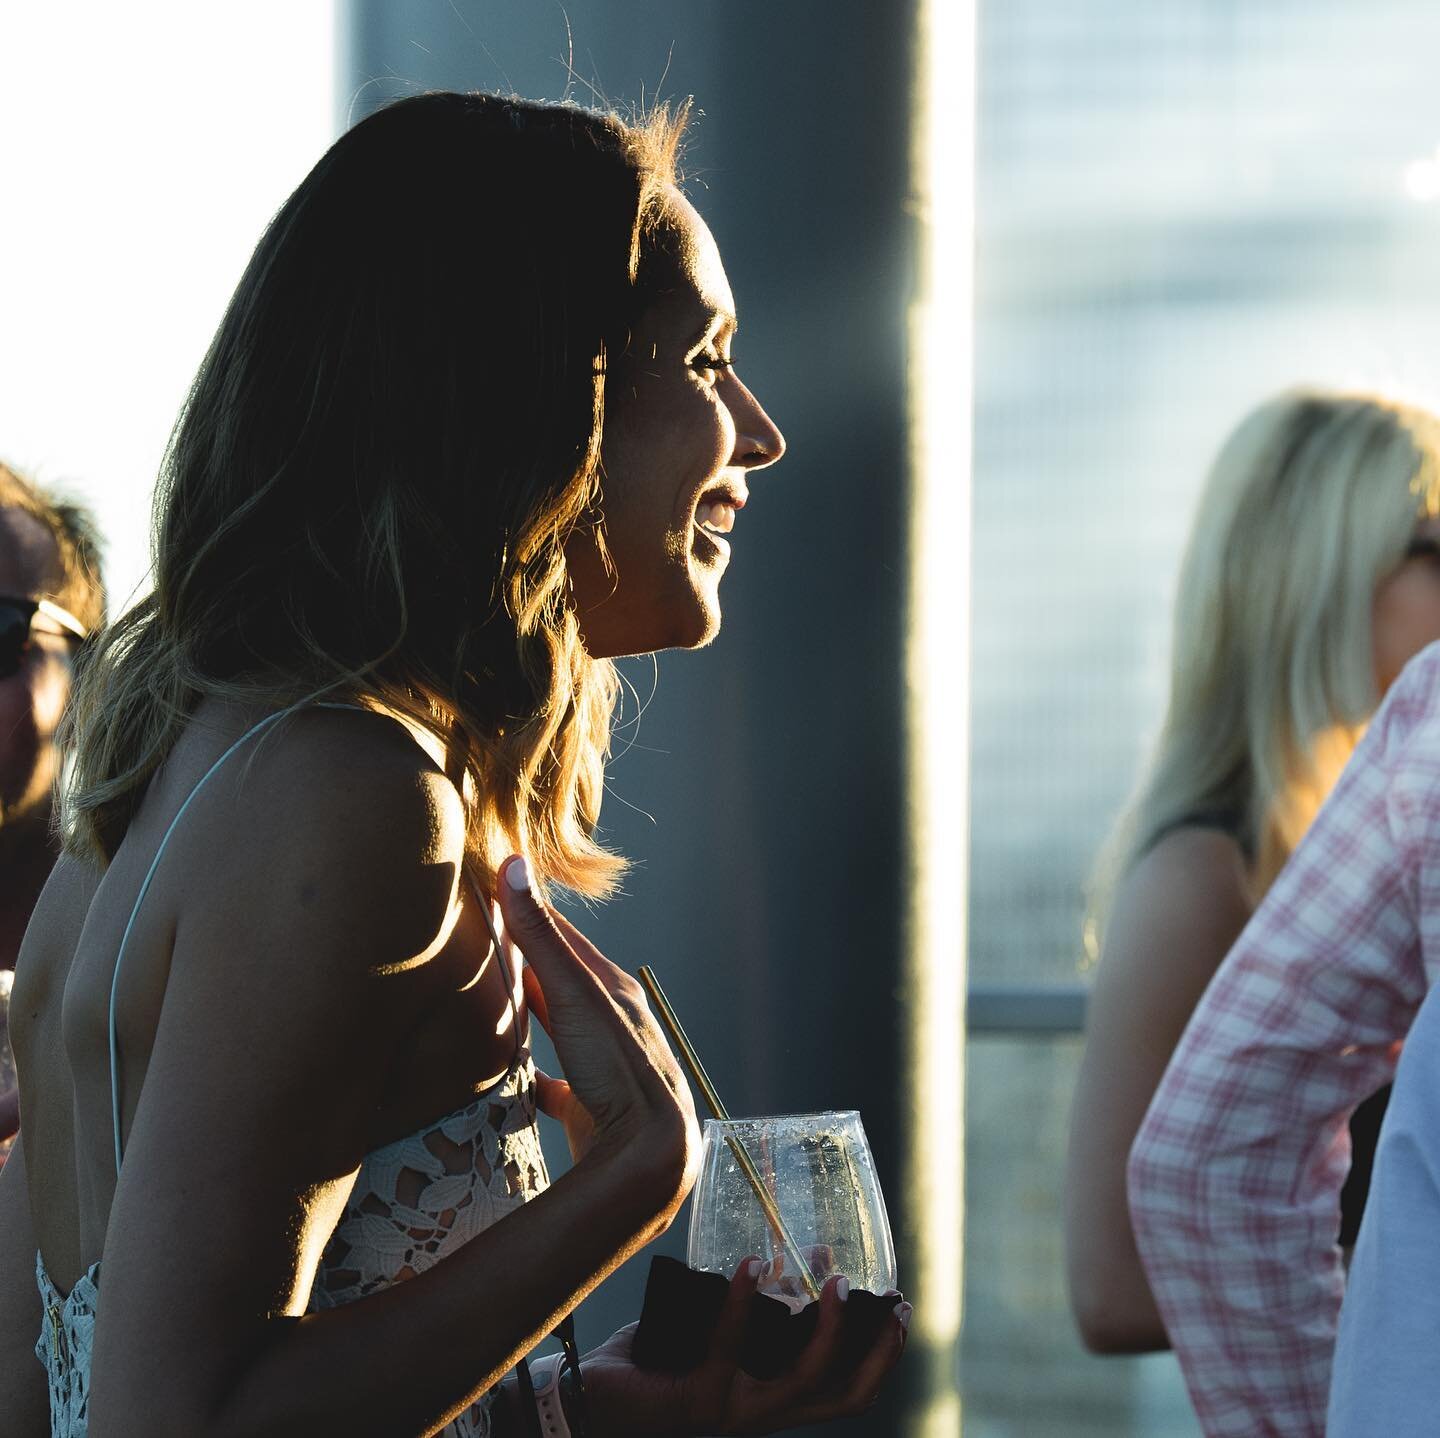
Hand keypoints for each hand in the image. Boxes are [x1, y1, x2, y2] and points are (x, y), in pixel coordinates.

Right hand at [497, 857, 699, 1187]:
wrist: (649, 1155)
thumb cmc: (618, 1067)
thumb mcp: (573, 995)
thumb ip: (541, 936)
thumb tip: (513, 862)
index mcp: (613, 991)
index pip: (564, 939)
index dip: (529, 913)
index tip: (495, 888)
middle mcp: (615, 1025)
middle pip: (564, 984)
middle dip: (531, 963)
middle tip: (485, 940)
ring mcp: (605, 1068)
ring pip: (563, 1029)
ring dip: (535, 1015)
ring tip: (496, 1004)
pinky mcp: (592, 1110)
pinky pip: (557, 1086)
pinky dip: (535, 1078)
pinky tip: (513, 1084)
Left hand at [581, 1260, 910, 1436]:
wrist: (587, 1397)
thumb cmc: (653, 1357)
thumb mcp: (716, 1327)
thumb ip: (757, 1309)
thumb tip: (799, 1262)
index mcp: (768, 1397)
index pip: (844, 1394)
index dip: (881, 1358)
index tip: (899, 1308)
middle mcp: (758, 1413)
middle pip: (842, 1399)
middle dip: (876, 1353)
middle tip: (889, 1300)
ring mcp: (730, 1413)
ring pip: (800, 1381)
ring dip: (824, 1327)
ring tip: (827, 1274)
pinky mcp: (695, 1400)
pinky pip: (729, 1347)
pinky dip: (743, 1301)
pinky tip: (750, 1264)